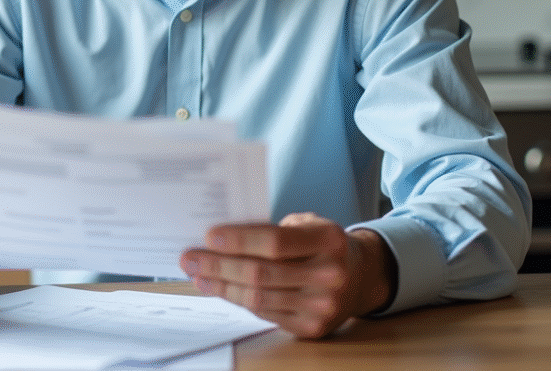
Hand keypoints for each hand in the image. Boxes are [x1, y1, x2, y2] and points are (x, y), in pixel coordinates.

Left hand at [179, 212, 395, 338]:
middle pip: (262, 273)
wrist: (361, 277)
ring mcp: (322, 306)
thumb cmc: (322, 244)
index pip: (276, 242)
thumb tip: (221, 236)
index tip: (209, 236)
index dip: (240, 240)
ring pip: (258, 297)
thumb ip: (273, 228)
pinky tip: (219, 288)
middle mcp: (330, 275)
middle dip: (219, 265)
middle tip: (189, 258)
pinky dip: (237, 299)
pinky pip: (264, 313)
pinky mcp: (312, 328)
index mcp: (329, 240)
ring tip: (197, 274)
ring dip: (221, 286)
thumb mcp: (308, 224)